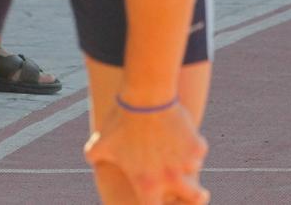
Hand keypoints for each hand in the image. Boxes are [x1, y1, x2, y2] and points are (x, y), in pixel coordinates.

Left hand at [84, 104, 207, 204]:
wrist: (146, 97)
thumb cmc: (121, 121)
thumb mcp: (101, 143)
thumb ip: (95, 156)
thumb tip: (91, 156)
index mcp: (146, 183)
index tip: (161, 201)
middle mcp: (169, 178)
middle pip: (193, 198)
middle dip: (197, 197)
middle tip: (199, 194)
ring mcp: (185, 162)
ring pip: (195, 169)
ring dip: (189, 163)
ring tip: (183, 153)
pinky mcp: (196, 145)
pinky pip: (200, 149)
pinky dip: (194, 144)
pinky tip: (185, 134)